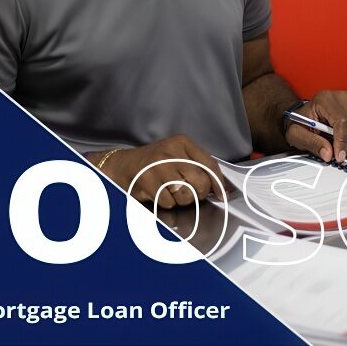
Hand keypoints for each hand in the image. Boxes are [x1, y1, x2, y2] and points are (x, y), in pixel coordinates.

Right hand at [97, 135, 231, 208]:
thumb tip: (223, 188)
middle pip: (200, 182)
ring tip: (171, 190)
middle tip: (189, 193)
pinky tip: (158, 193)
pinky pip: (168, 202)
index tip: (222, 195)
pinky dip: (166, 203)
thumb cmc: (155, 162)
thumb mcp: (178, 155)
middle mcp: (171, 151)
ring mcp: (158, 166)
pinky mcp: (147, 180)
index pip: (209, 164)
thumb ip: (199, 167)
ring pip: (185, 194)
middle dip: (198, 193)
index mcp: (183, 142)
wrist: (123, 165)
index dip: (218, 183)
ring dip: (180, 199)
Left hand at [285, 90, 346, 162]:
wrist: (303, 116)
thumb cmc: (300, 122)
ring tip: (342, 149)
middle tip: (337, 155)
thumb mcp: (297, 135)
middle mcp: (341, 98)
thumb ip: (312, 144)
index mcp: (324, 99)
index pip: (341, 121)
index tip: (339, 156)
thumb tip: (328, 154)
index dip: (342, 142)